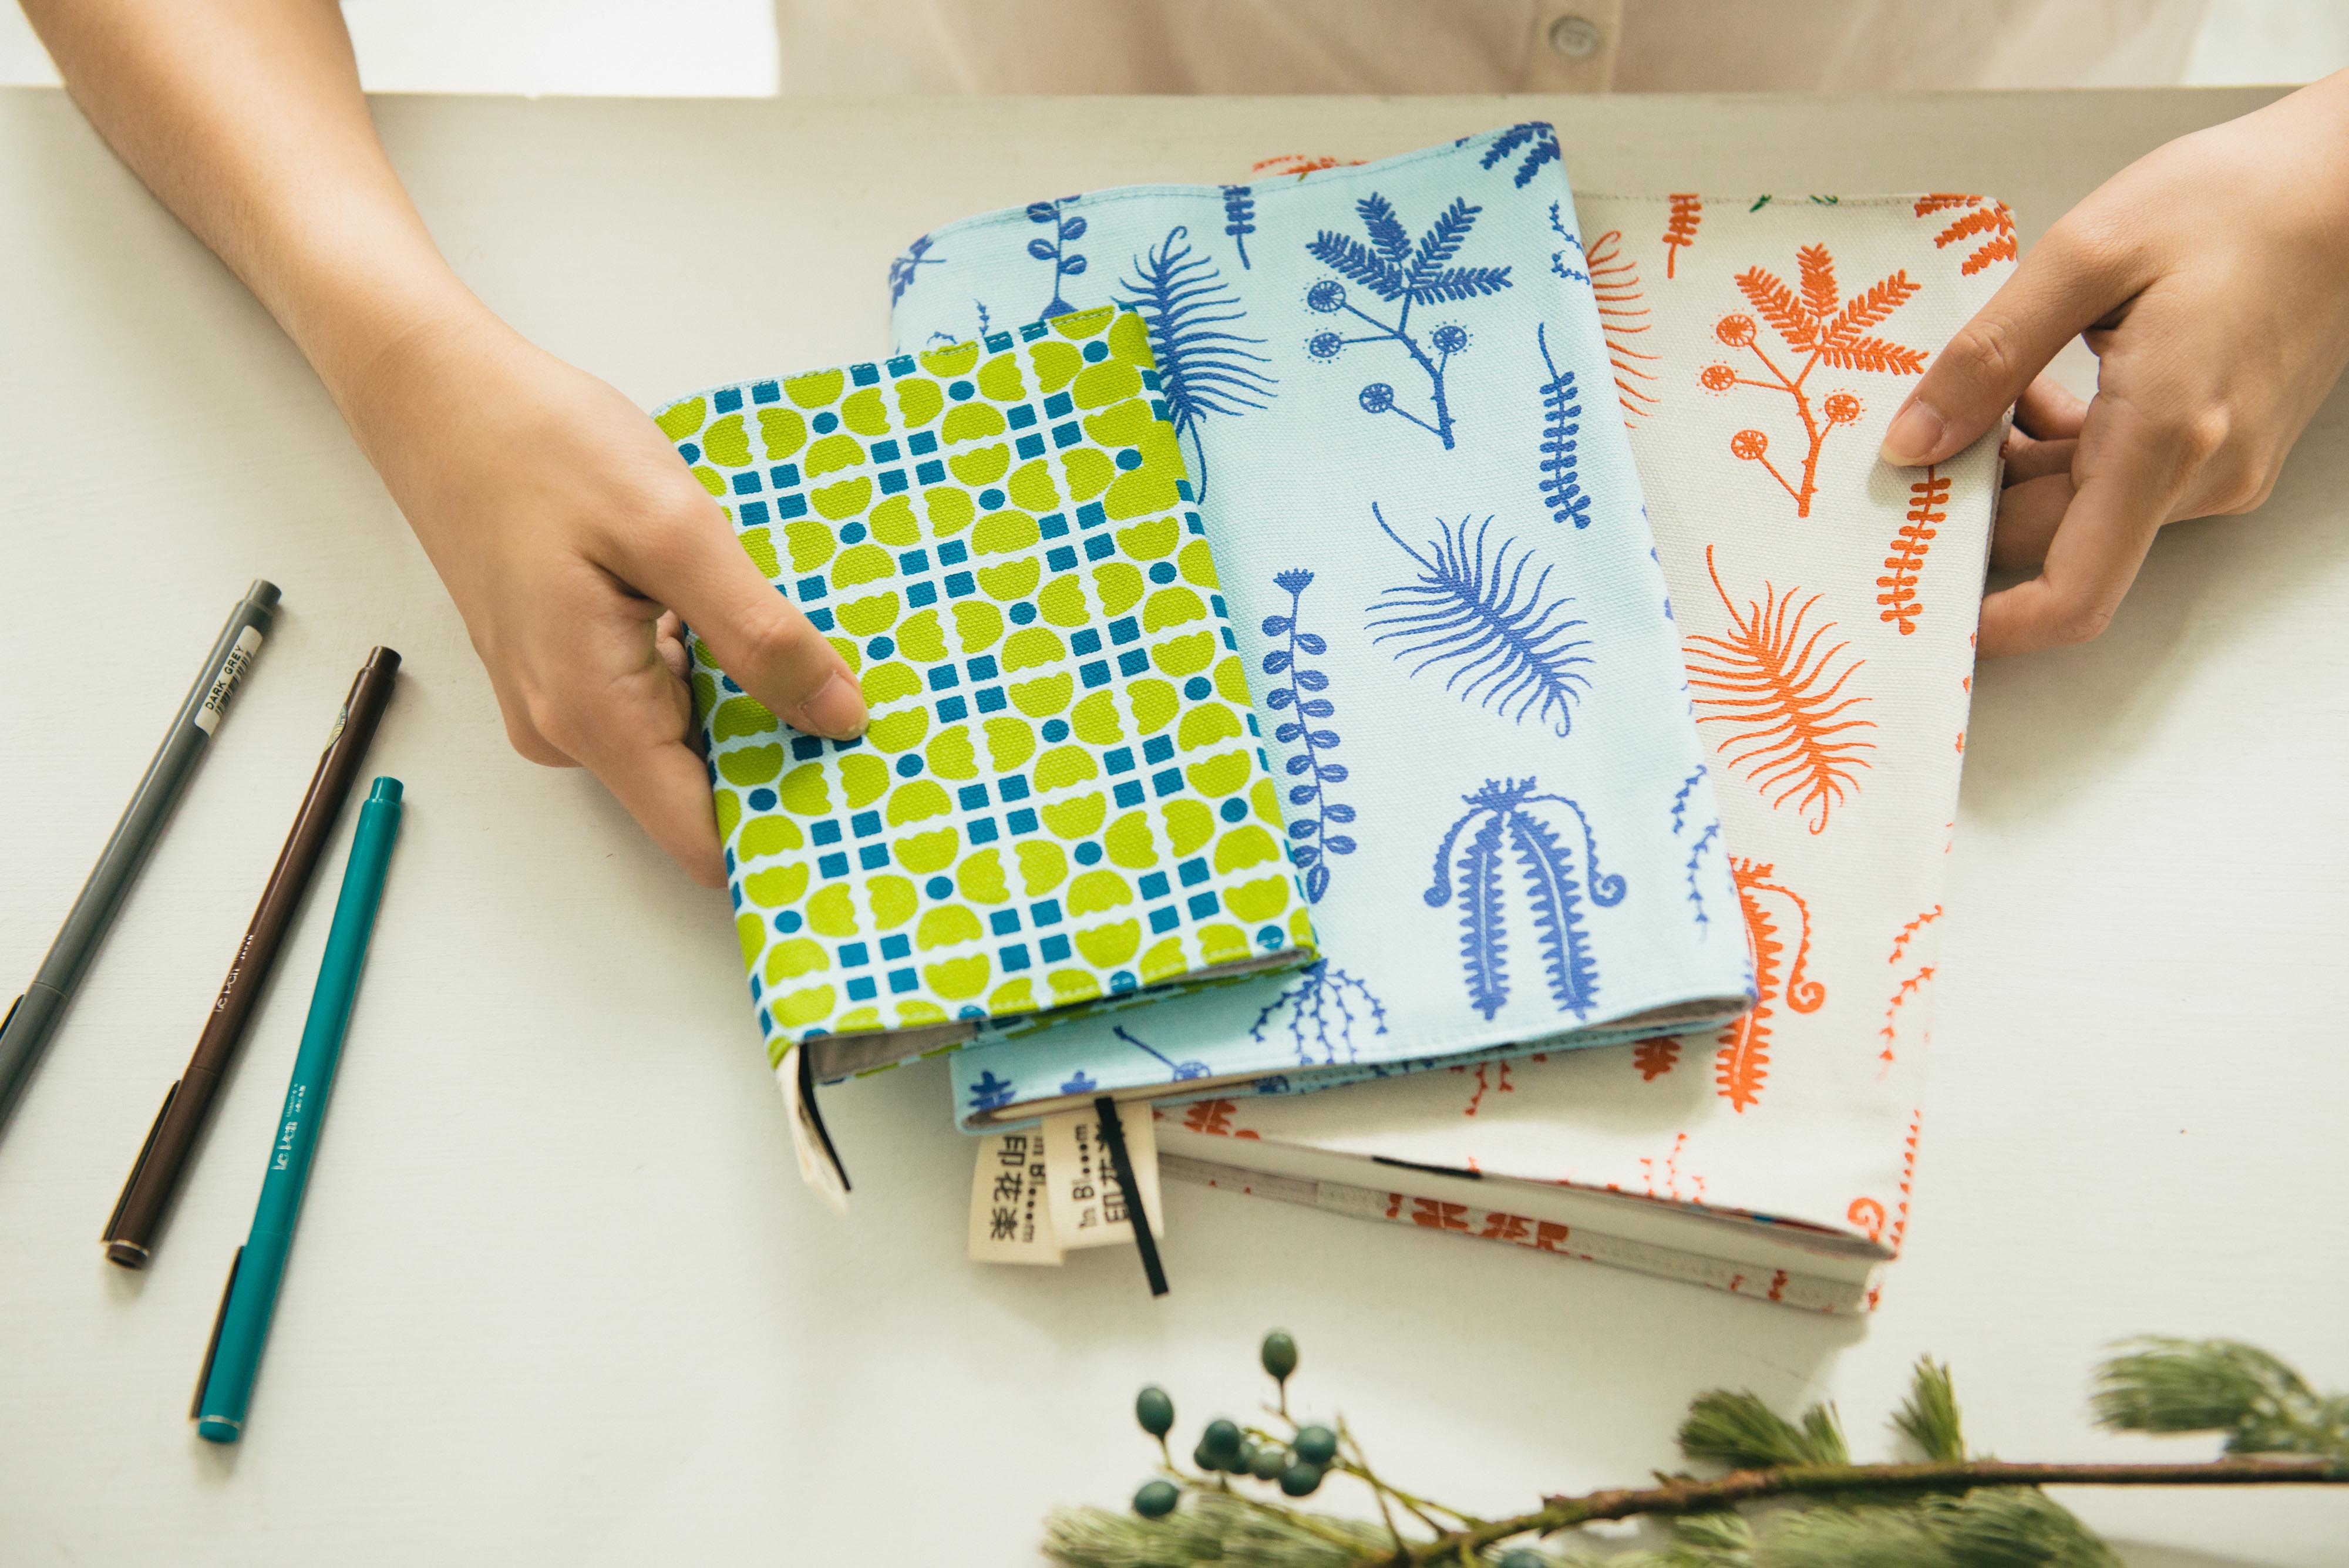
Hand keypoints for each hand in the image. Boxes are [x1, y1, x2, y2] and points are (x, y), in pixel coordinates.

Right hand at [341, 309, 865, 885]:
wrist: (436, 392)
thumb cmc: (538, 447)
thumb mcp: (675, 533)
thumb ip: (760, 636)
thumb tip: (839, 717)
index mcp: (595, 715)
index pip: (706, 840)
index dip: (787, 824)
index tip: (862, 790)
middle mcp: (569, 729)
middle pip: (702, 788)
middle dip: (779, 749)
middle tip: (855, 688)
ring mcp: (560, 699)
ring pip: (686, 732)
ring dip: (744, 694)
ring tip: (798, 630)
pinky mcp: (563, 662)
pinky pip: (657, 690)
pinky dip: (705, 658)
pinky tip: (729, 602)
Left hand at [1881, 71, 2348, 656]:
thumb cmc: (2236, 200)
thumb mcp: (2086, 255)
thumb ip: (1989, 357)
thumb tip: (1912, 444)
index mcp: (2164, 438)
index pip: (2071, 593)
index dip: (1992, 624)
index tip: (1919, 603)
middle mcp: (2201, 476)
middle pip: (2054, 540)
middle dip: (1978, 507)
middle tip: (1917, 441)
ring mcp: (2221, 471)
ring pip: (2080, 510)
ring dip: (2019, 467)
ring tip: (1995, 384)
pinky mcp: (2225, 452)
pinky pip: (2117, 481)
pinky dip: (2064, 448)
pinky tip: (2044, 385)